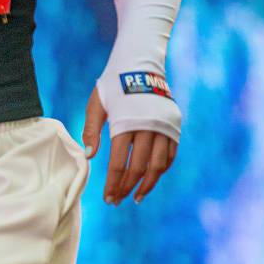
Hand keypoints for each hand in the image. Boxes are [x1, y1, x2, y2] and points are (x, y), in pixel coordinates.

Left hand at [82, 85, 177, 205]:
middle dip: (127, 187)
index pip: (118, 163)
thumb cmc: (113, 84)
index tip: (108, 198)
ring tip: (137, 197)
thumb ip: (91, 130)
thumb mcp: (96, 104)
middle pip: (139, 167)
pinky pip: (171, 154)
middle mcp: (147, 127)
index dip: (113, 184)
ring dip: (148, 184)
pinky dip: (162, 169)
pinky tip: (151, 178)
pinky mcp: (173, 125)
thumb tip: (89, 156)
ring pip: (159, 165)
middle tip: (117, 200)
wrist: (140, 63)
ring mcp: (163, 127)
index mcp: (125, 123)